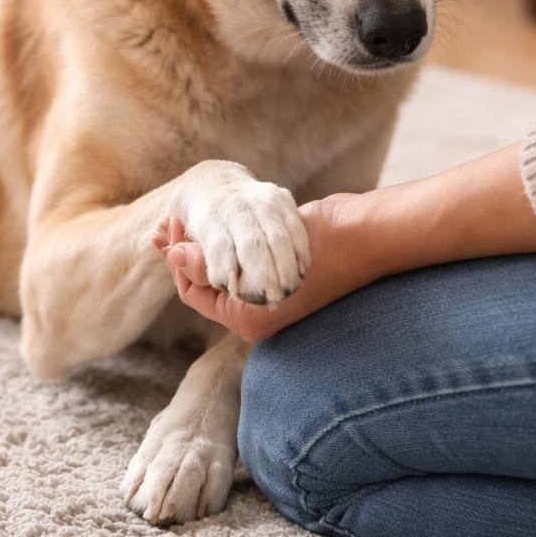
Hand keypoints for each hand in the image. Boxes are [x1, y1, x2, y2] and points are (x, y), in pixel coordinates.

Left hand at [154, 194, 371, 342]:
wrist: (368, 234)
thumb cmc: (323, 247)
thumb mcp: (261, 254)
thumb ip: (214, 261)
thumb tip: (174, 254)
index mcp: (250, 319)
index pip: (193, 291)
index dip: (178, 258)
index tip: (171, 224)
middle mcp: (256, 311)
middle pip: (204, 282)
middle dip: (186, 251)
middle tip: (167, 220)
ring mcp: (266, 293)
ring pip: (220, 269)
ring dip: (202, 245)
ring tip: (181, 217)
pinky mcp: (276, 273)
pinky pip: (238, 260)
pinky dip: (224, 243)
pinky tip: (214, 220)